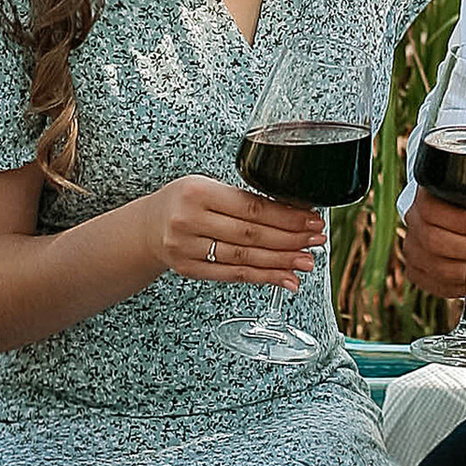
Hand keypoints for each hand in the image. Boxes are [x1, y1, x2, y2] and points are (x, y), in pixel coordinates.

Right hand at [139, 174, 323, 287]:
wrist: (148, 226)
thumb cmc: (184, 201)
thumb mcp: (207, 187)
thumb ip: (241, 199)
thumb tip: (293, 214)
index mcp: (197, 192)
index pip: (252, 207)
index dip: (286, 216)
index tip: (312, 219)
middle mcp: (189, 221)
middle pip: (251, 235)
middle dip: (290, 239)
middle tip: (317, 241)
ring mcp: (187, 248)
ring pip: (244, 258)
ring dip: (281, 262)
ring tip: (306, 262)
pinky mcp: (189, 270)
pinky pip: (233, 275)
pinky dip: (263, 278)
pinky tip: (285, 279)